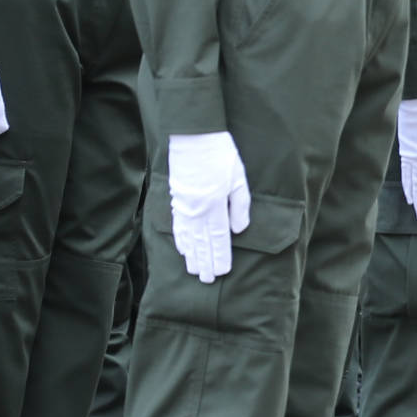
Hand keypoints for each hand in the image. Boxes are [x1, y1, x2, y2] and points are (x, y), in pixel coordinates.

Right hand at [166, 131, 250, 282]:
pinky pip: (178, 225)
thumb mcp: (239, 178)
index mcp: (215, 205)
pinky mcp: (176, 199)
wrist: (194, 137)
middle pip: (202, 242)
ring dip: (192, 256)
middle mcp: (197, 210)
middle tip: (207, 280)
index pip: (218, 238)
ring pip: (188, 237)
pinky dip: (180, 240)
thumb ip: (240, 205)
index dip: (221, 256)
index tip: (222, 271)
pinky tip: (183, 248)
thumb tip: (238, 230)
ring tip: (194, 270)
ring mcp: (184, 205)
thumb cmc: (220, 154)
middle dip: (205, 262)